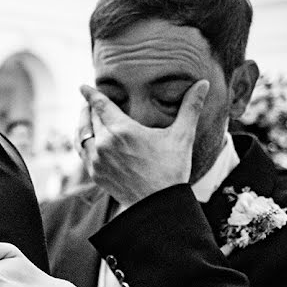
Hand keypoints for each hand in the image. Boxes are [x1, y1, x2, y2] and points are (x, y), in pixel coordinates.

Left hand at [79, 80, 208, 206]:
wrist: (158, 204)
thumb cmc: (172, 169)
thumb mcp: (182, 136)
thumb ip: (190, 107)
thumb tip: (203, 83)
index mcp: (123, 130)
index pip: (101, 105)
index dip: (91, 94)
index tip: (83, 86)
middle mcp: (105, 143)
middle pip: (90, 118)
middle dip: (89, 107)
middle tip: (90, 100)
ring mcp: (97, 160)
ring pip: (83, 135)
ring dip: (83, 123)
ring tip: (86, 116)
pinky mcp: (95, 173)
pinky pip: (82, 152)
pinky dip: (82, 141)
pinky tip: (87, 139)